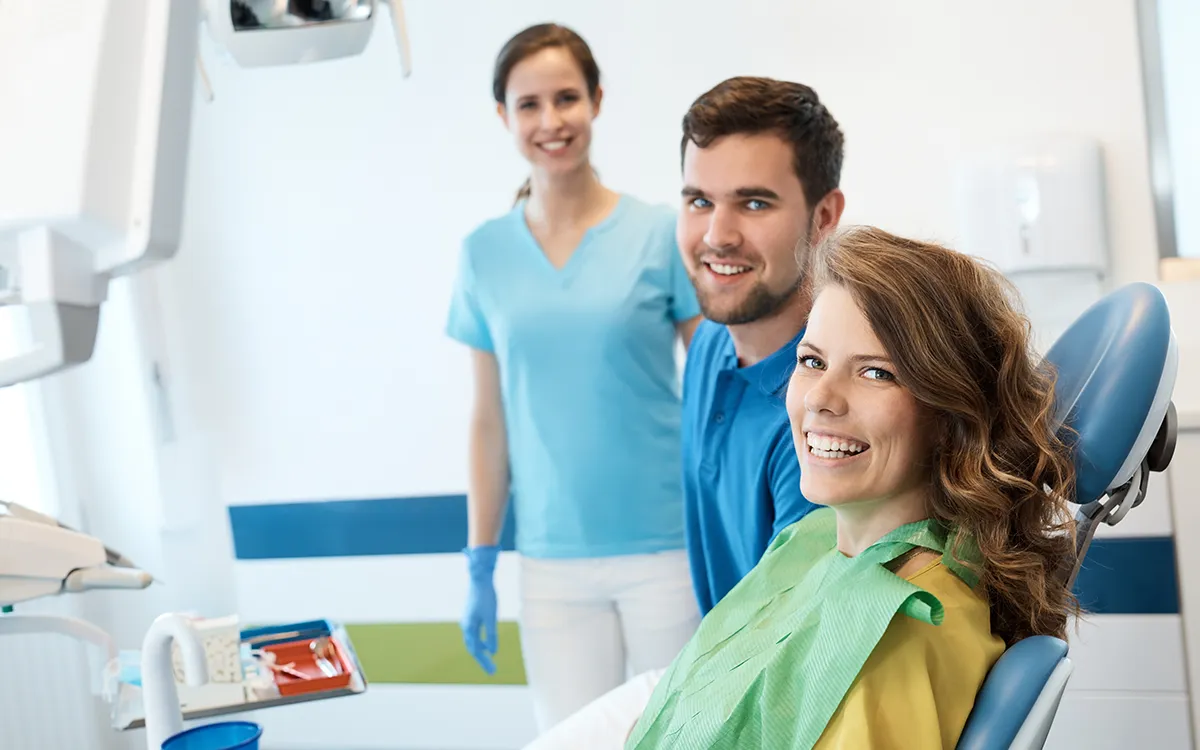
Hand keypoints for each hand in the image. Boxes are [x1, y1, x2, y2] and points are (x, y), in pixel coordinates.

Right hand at [460, 545, 499, 673]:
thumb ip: (491, 635)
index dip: (484, 662)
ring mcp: (468, 620)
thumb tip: (493, 652)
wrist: (480, 579)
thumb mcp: (491, 618)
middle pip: (473, 648)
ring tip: (489, 660)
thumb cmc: (486, 598)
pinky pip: (475, 633)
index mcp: (469, 628)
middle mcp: (466, 626)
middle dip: (482, 660)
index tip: (492, 672)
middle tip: (491, 671)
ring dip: (481, 651)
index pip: (476, 651)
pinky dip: (481, 641)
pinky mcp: (472, 615)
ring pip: (473, 641)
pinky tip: (488, 643)